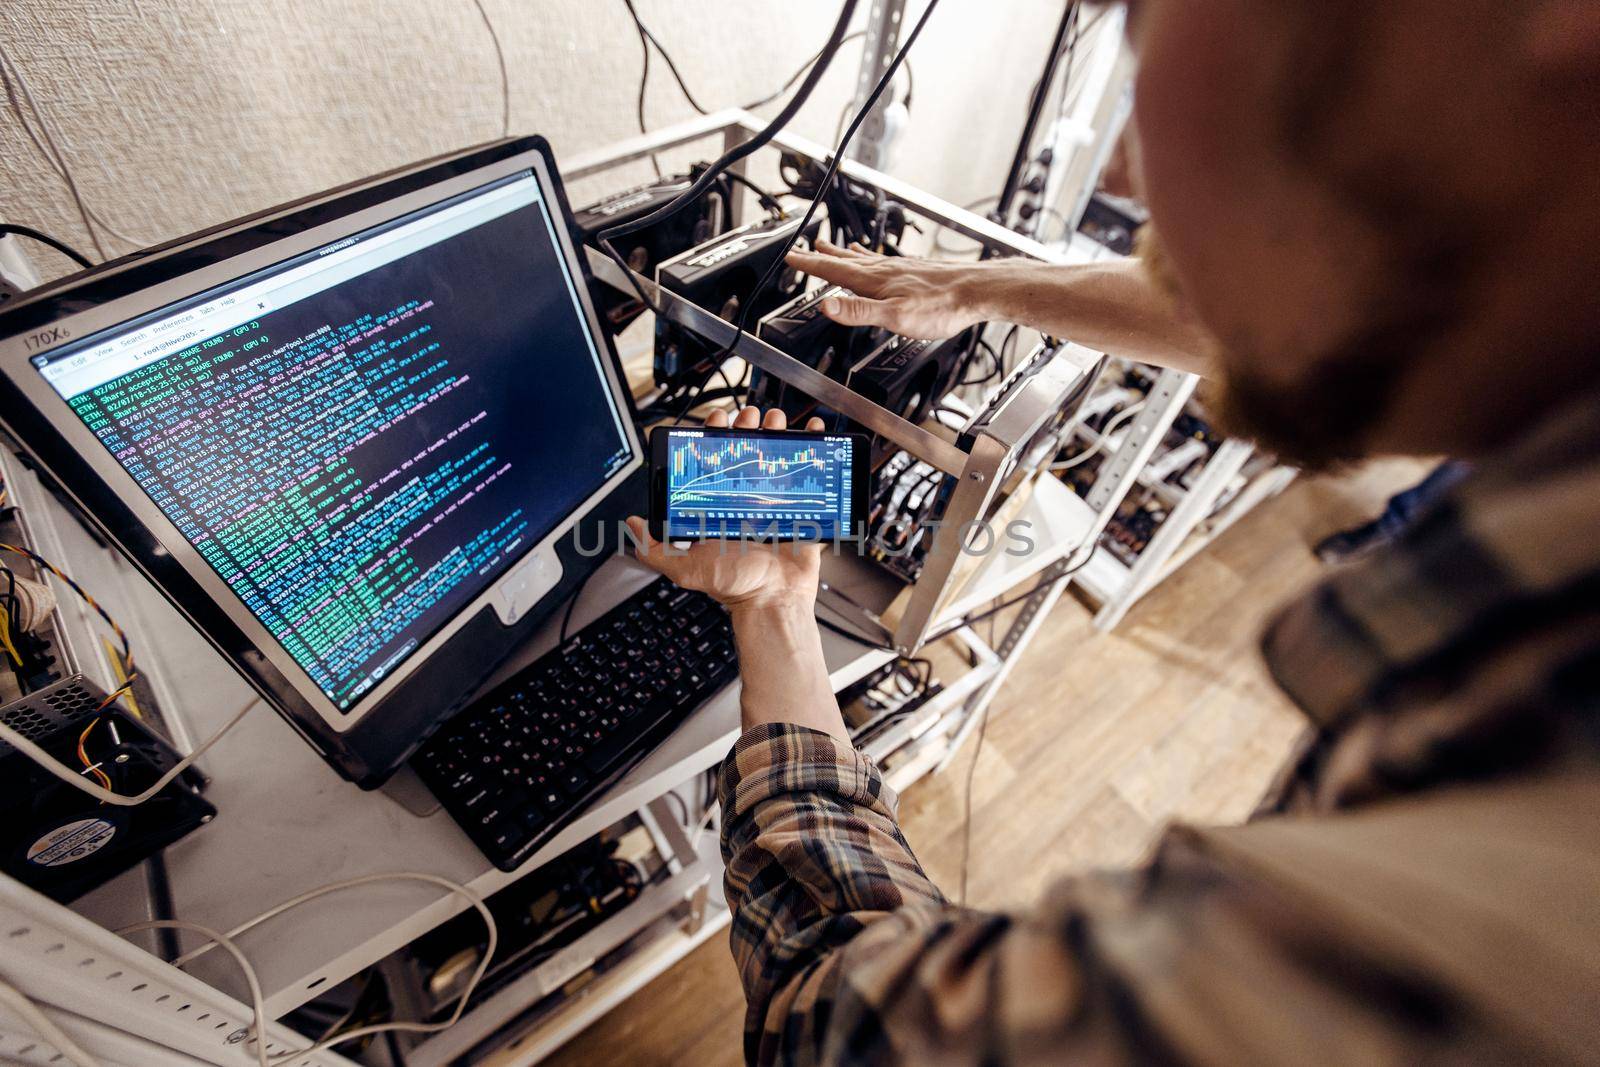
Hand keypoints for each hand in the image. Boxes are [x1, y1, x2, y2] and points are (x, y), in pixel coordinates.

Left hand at [626, 406, 828, 615]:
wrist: (774, 600)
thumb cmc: (734, 586)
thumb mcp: (686, 566)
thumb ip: (656, 547)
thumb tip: (633, 523)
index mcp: (720, 505)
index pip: (714, 460)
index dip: (714, 436)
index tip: (717, 420)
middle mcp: (746, 500)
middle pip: (746, 451)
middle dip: (747, 426)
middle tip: (749, 417)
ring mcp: (775, 502)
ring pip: (775, 456)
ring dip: (776, 431)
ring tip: (776, 421)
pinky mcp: (803, 509)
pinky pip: (811, 475)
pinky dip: (814, 448)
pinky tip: (813, 433)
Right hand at [784, 239, 995, 338]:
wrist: (976, 292)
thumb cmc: (942, 306)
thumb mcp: (894, 316)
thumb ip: (859, 311)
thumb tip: (826, 305)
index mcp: (875, 281)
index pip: (834, 270)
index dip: (810, 265)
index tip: (792, 257)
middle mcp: (885, 270)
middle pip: (846, 261)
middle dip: (823, 256)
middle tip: (805, 249)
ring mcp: (901, 269)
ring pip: (864, 260)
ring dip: (845, 255)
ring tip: (833, 248)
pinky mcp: (915, 272)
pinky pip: (884, 262)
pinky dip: (871, 259)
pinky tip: (878, 262)